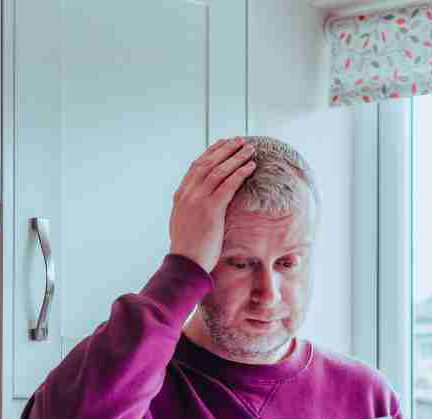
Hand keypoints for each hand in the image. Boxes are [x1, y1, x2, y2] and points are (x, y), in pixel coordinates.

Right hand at [169, 137, 256, 272]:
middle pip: (208, 163)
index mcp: (181, 196)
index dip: (210, 153)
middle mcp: (188, 194)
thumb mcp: (184, 225)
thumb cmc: (188, 251)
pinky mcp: (211, 209)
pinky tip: (250, 166)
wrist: (185, 264)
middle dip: (225, 149)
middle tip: (239, 140)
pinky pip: (228, 185)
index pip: (196, 167)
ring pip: (219, 170)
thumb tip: (200, 209)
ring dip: (236, 157)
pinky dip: (240, 173)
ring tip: (249, 149)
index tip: (222, 145)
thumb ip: (190, 211)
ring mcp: (198, 200)